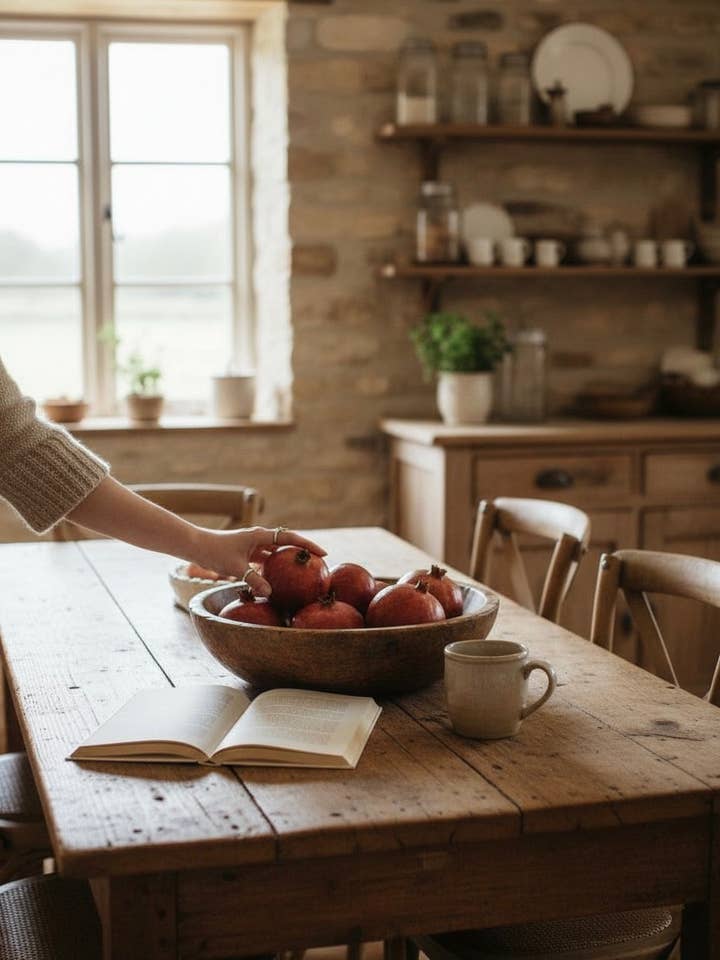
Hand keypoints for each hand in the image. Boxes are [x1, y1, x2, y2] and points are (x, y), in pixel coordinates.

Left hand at [195, 526, 325, 596]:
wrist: (196, 545)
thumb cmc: (215, 552)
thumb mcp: (236, 568)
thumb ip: (253, 580)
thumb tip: (270, 593)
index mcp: (259, 535)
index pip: (290, 538)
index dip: (307, 545)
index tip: (323, 553)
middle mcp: (259, 537)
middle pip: (287, 543)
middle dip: (302, 551)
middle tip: (318, 563)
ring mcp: (253, 545)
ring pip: (276, 552)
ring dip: (288, 560)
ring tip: (302, 572)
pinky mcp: (247, 553)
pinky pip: (266, 560)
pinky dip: (274, 567)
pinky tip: (279, 580)